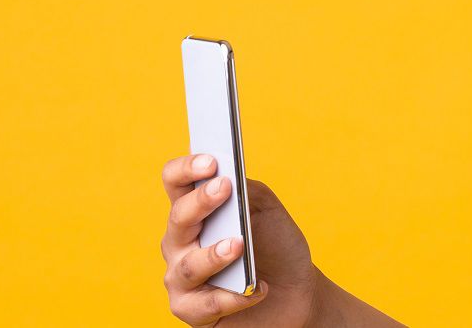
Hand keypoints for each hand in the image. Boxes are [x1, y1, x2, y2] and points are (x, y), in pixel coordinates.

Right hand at [160, 155, 321, 326]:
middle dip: (200, 202)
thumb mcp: (269, 213)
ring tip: (239, 245)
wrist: (296, 292)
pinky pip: (204, 304)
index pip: (175, 183)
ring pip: (188, 266)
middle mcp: (180, 243)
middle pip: (178, 219)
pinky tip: (258, 288)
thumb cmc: (277, 248)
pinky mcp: (192, 310)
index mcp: (195, 212)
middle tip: (226, 188)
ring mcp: (182, 278)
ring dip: (214, 254)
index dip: (186, 169)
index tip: (211, 161)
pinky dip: (235, 296)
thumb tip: (231, 179)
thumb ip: (249, 192)